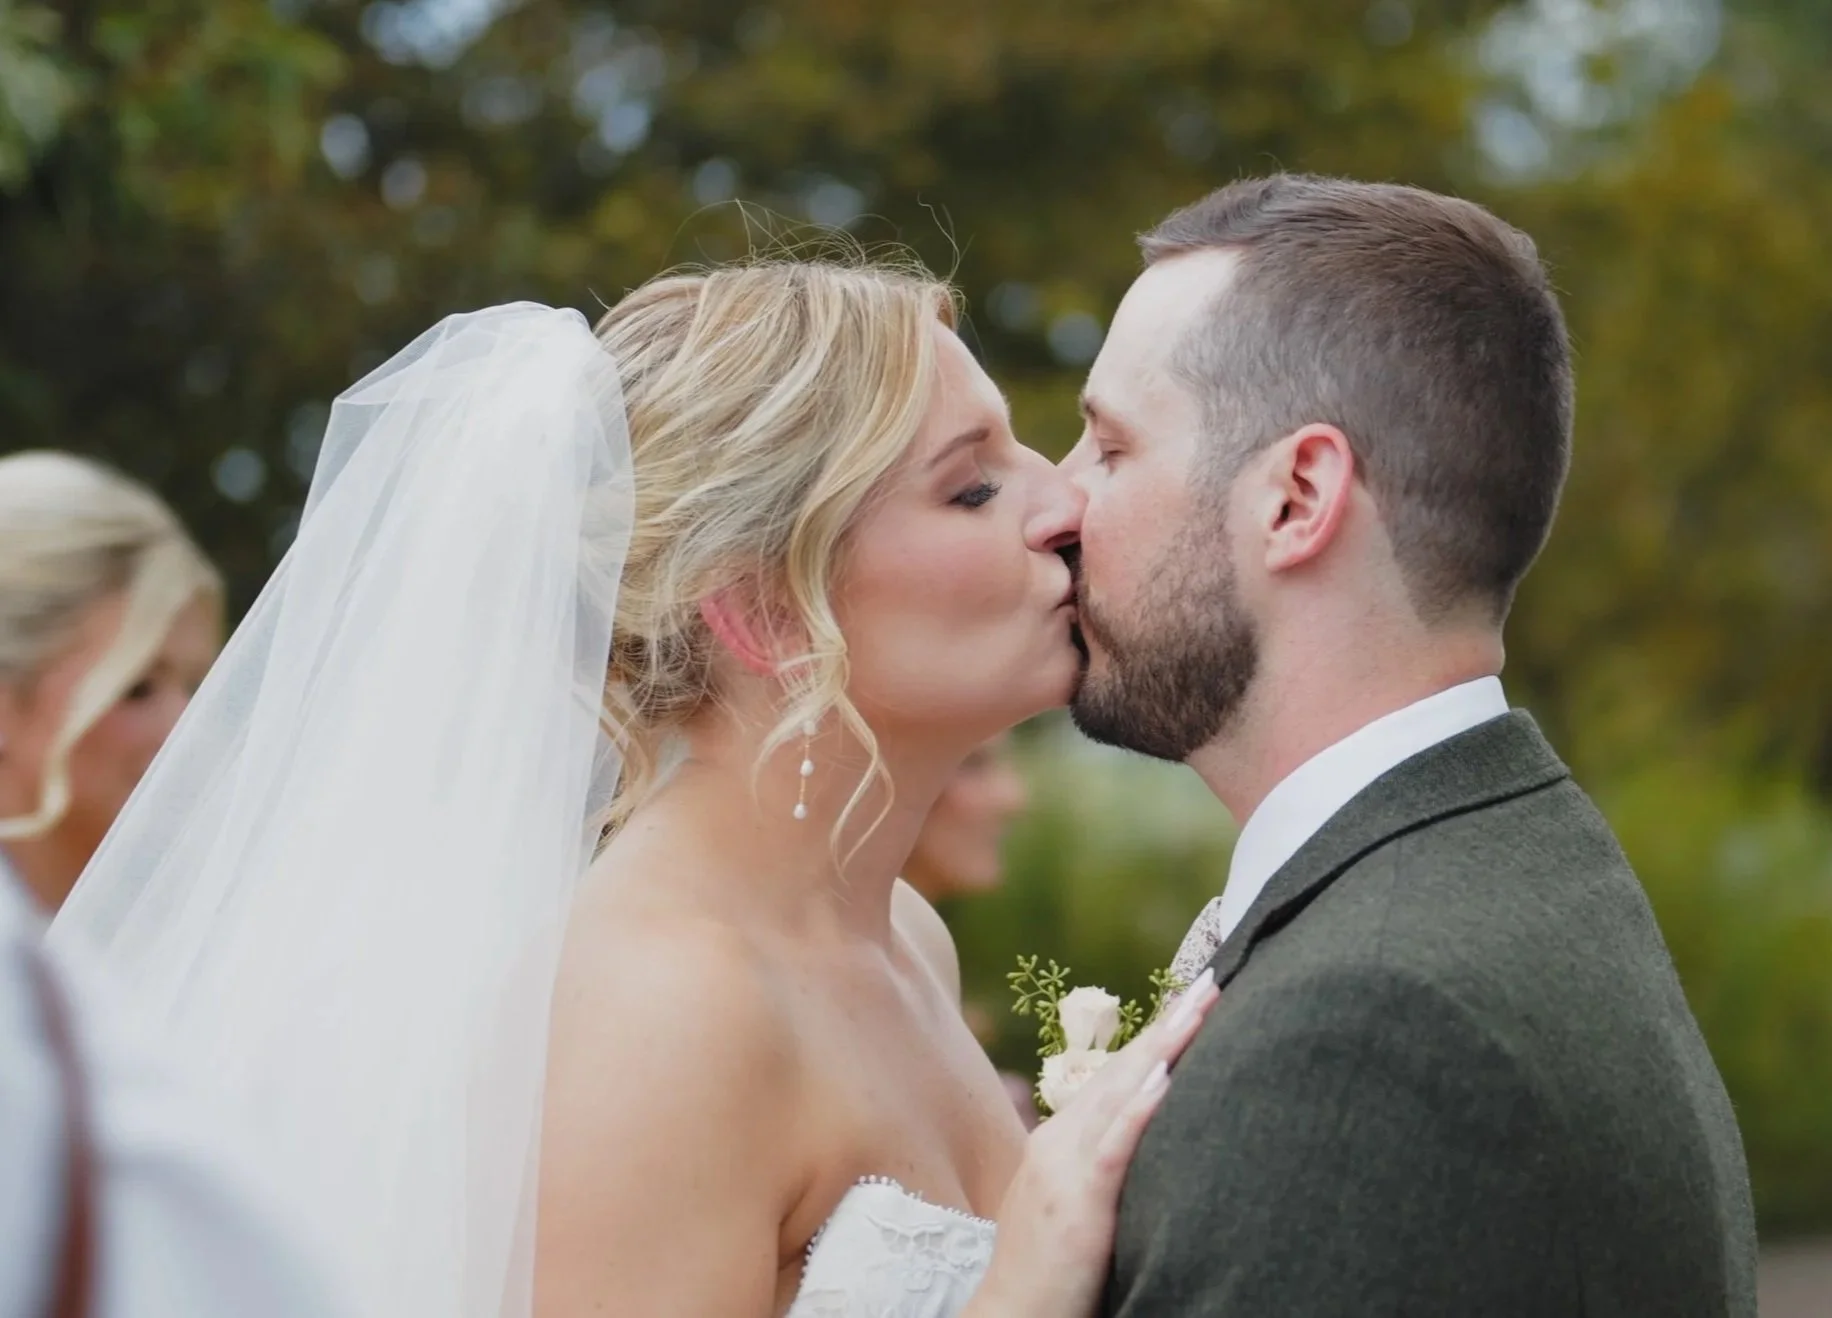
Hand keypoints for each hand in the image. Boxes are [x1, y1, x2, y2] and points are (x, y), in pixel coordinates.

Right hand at [965, 968, 1220, 1317]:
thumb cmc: (1049, 1273)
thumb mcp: (1076, 1206)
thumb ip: (1103, 1170)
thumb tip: (1150, 1144)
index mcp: (1059, 1140)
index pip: (1114, 1075)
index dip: (1155, 1036)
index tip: (1192, 1001)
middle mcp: (1058, 1141)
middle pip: (1120, 1069)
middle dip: (1168, 1023)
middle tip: (1212, 982)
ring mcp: (1063, 1168)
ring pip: (1120, 1092)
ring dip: (1165, 1045)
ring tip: (1201, 1007)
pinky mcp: (1077, 1203)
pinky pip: (1113, 1147)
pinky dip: (1140, 1108)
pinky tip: (1167, 1078)